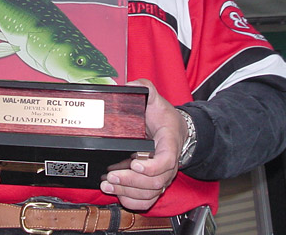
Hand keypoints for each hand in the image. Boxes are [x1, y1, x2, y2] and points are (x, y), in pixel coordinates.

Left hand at [100, 78, 186, 210]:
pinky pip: (147, 201)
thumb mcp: (157, 101)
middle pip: (155, 182)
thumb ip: (146, 89)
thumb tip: (131, 84)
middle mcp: (168, 165)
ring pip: (149, 193)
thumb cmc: (165, 119)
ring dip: (128, 192)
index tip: (136, 162)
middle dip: (131, 181)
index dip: (152, 166)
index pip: (166, 161)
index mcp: (170, 144)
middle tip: (111, 175)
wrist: (177, 131)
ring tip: (108, 184)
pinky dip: (133, 201)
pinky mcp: (154, 184)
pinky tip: (118, 194)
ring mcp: (162, 176)